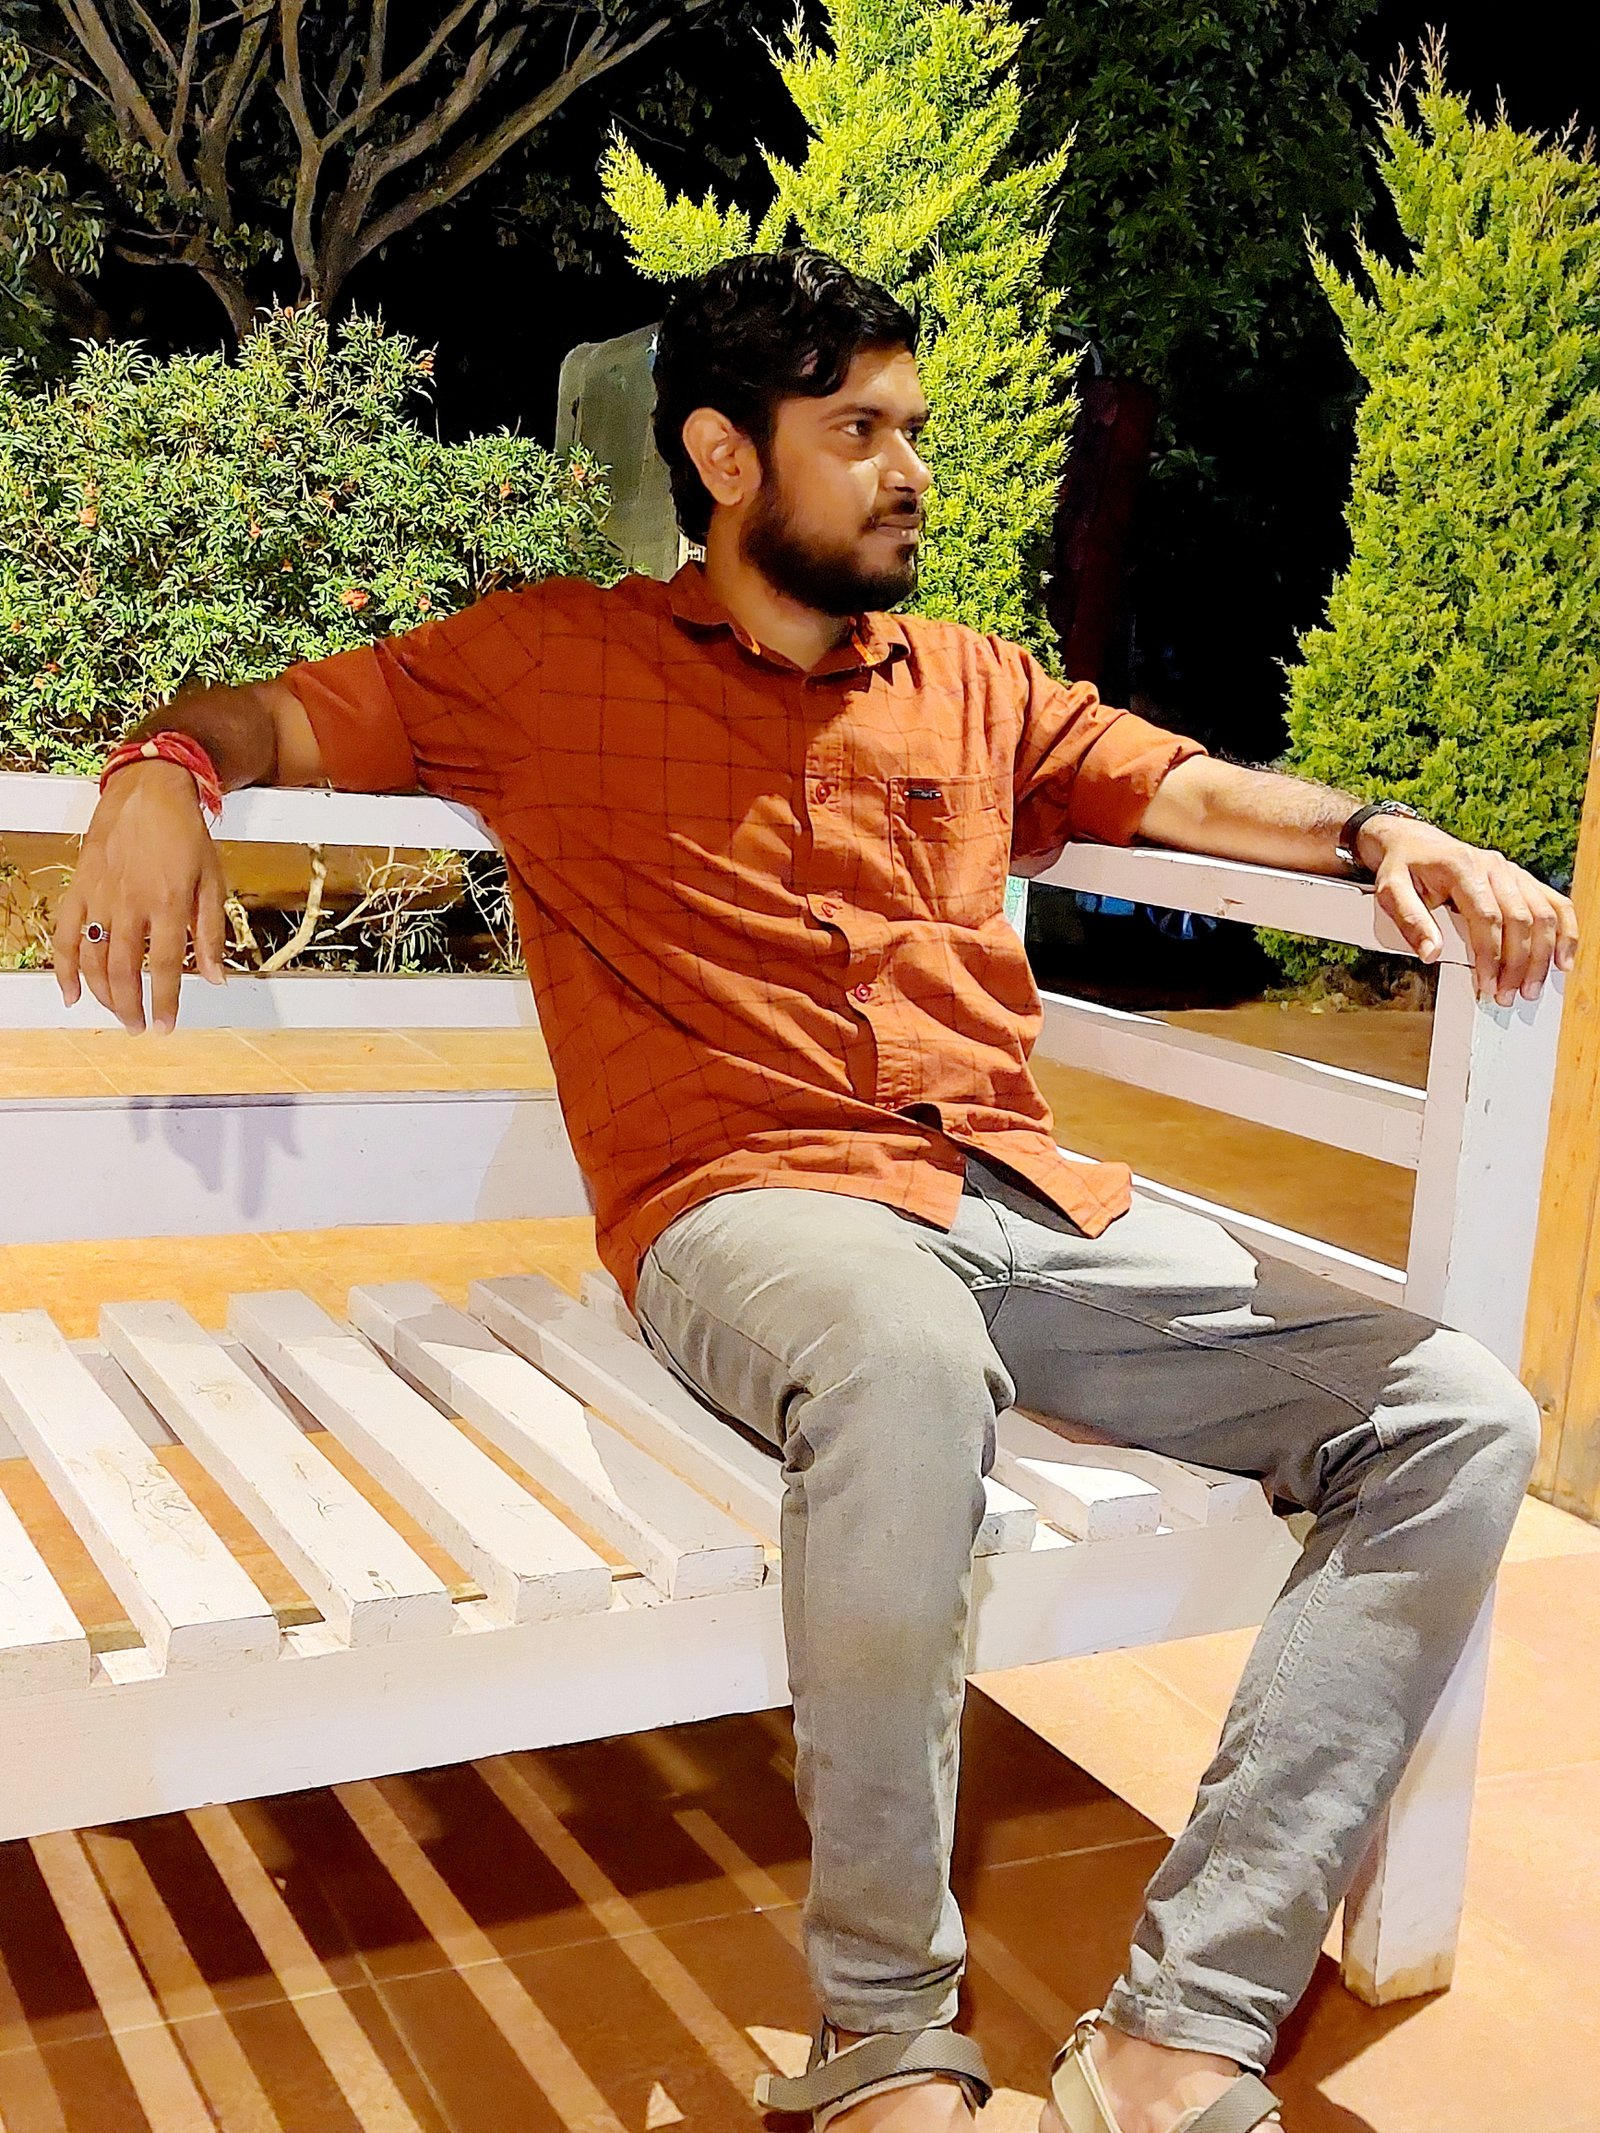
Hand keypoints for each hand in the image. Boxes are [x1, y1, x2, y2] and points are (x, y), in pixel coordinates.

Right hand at [53, 761, 228, 1032]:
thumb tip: (217, 978)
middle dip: (131, 1007)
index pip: (167, 966)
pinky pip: (65, 933)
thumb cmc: (185, 834)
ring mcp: (101, 896)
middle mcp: (132, 904)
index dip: (166, 1001)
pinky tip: (71, 993)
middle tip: (139, 1028)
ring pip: (94, 958)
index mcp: (169, 903)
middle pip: (125, 970)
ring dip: (103, 994)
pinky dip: (64, 967)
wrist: (149, 789)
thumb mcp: (212, 880)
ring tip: (117, 1014)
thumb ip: (212, 933)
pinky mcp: (80, 887)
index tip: (167, 1026)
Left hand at [1360, 814, 1578, 1004]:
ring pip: (1543, 914)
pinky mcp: (1521, 879)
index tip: (1488, 985)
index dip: (1491, 955)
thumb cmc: (1402, 867)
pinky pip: (1554, 903)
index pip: (1486, 917)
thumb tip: (1431, 953)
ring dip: (1542, 955)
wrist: (1412, 841)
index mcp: (1462, 867)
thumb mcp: (1391, 891)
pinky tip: (1563, 959)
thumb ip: (1410, 921)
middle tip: (1508, 995)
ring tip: (1531, 987)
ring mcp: (1512, 872)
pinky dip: (1565, 931)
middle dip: (1518, 963)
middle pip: (1521, 919)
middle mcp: (1494, 867)